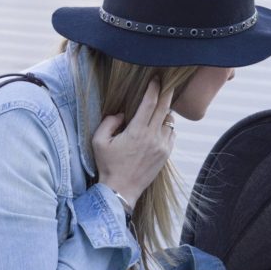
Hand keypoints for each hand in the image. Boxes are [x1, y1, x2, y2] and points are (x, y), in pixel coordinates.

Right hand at [92, 78, 174, 206]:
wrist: (120, 191)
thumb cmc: (108, 166)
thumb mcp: (99, 141)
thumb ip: (108, 122)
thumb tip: (122, 114)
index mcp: (137, 131)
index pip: (150, 103)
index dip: (154, 88)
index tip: (156, 78)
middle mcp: (153, 137)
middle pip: (165, 108)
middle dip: (167, 93)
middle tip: (168, 83)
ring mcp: (162, 146)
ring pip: (169, 122)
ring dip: (165, 114)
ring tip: (158, 110)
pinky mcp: (166, 155)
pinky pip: (171, 135)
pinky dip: (166, 129)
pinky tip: (158, 128)